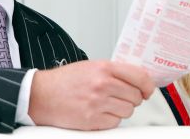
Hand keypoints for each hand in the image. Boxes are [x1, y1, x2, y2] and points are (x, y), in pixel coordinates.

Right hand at [28, 60, 153, 129]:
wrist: (42, 94)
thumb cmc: (64, 80)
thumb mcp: (90, 66)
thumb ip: (113, 71)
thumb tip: (136, 78)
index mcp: (104, 68)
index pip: (139, 76)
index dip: (148, 85)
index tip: (147, 89)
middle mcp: (103, 84)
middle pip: (135, 96)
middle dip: (132, 98)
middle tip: (123, 97)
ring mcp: (98, 103)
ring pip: (127, 111)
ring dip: (121, 109)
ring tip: (107, 104)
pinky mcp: (92, 120)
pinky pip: (115, 123)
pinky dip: (110, 120)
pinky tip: (99, 112)